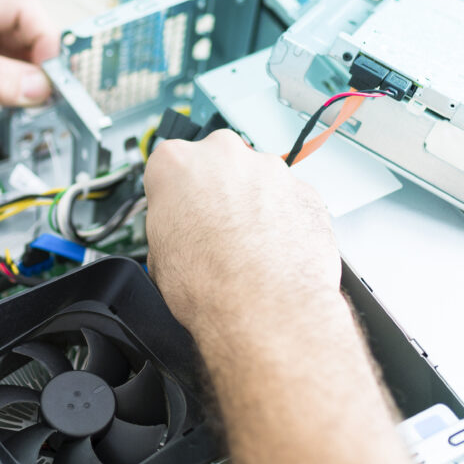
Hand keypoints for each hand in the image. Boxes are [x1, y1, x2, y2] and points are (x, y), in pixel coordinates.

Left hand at [0, 0, 58, 158]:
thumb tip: (35, 85)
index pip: (23, 11)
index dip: (45, 39)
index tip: (52, 73)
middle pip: (26, 46)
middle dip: (39, 73)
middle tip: (49, 101)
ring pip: (17, 78)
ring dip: (22, 98)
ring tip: (24, 116)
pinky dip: (7, 117)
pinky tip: (3, 127)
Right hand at [143, 130, 342, 334]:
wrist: (263, 308)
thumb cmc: (210, 285)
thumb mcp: (158, 255)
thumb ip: (170, 225)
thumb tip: (178, 233)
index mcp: (176, 163)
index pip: (169, 168)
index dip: (175, 196)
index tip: (180, 214)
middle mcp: (223, 156)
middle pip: (217, 165)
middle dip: (217, 193)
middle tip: (213, 232)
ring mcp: (269, 170)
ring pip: (257, 181)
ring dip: (252, 207)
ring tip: (246, 250)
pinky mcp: (305, 190)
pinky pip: (288, 200)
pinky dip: (282, 222)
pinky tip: (272, 253)